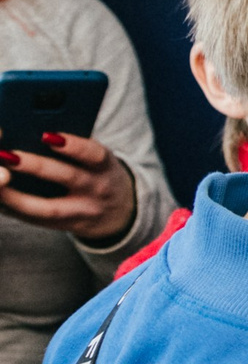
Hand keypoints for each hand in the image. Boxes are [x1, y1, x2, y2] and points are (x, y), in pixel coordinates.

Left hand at [0, 132, 135, 243]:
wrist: (120, 212)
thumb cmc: (97, 175)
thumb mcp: (97, 159)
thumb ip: (73, 148)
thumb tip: (33, 136)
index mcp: (105, 167)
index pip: (94, 154)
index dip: (73, 146)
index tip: (46, 135)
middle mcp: (97, 190)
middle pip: (68, 177)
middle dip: (36, 166)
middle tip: (8, 155)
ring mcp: (82, 212)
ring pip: (48, 208)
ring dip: (16, 196)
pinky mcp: (64, 227)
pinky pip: (35, 220)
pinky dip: (13, 209)